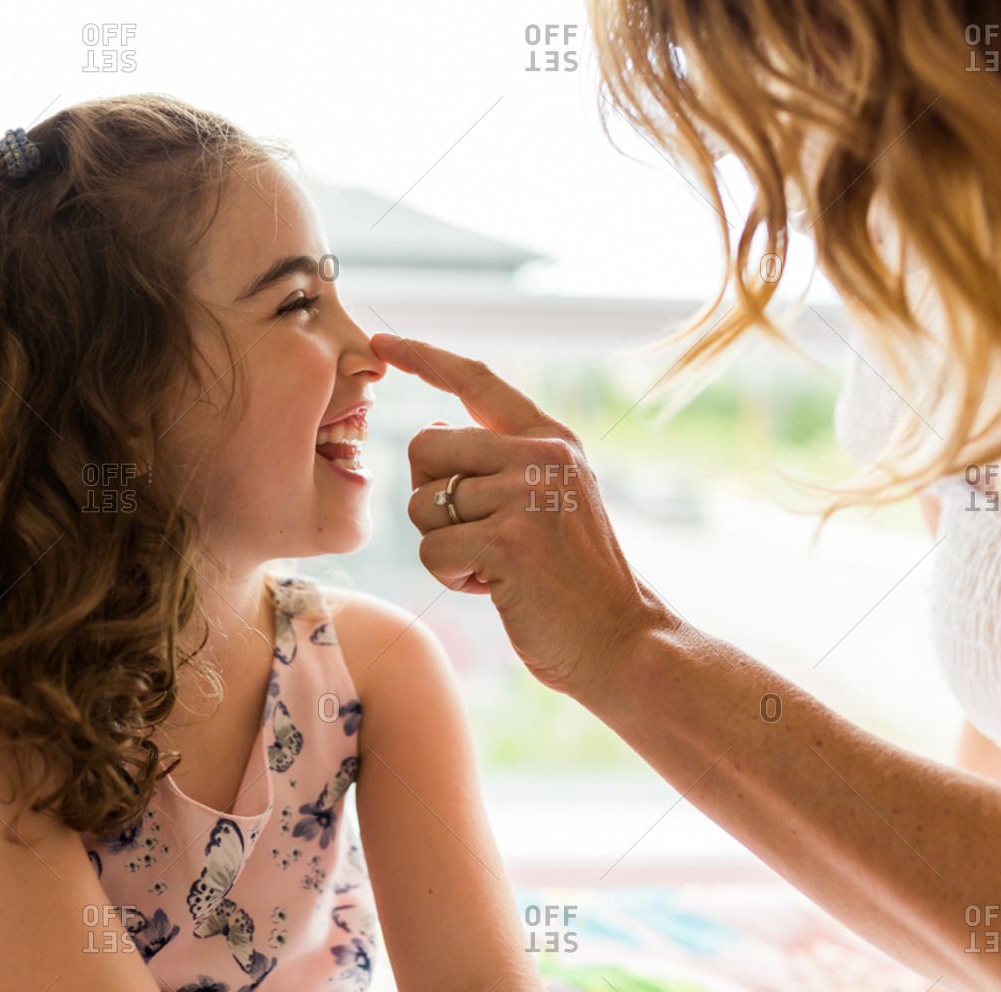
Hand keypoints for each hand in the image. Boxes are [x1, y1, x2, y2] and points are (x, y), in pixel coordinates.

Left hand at [370, 333, 664, 701]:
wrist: (620, 641)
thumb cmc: (573, 581)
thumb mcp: (550, 502)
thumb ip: (501, 462)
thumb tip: (433, 427)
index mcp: (551, 440)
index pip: (476, 381)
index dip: (424, 358)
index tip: (380, 342)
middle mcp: (541, 455)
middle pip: (426, 447)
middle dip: (430, 497)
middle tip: (475, 534)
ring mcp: (526, 495)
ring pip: (423, 506)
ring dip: (445, 546)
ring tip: (496, 566)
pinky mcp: (509, 541)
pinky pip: (432, 551)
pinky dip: (452, 579)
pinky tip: (497, 588)